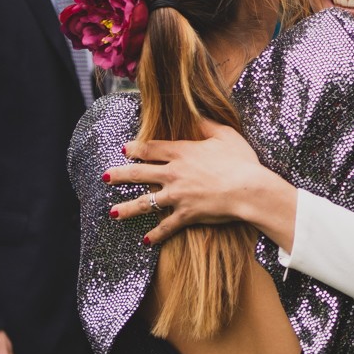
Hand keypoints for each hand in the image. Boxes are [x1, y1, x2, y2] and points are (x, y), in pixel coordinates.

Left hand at [109, 122, 290, 245]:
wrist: (249, 190)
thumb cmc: (241, 161)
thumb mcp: (225, 135)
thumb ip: (207, 123)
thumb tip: (195, 112)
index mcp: (182, 151)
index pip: (151, 148)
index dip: (135, 148)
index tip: (124, 149)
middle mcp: (174, 173)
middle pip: (139, 173)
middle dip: (119, 175)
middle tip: (104, 177)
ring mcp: (178, 195)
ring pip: (146, 202)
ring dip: (127, 208)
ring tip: (112, 213)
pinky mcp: (186, 214)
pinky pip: (166, 226)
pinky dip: (156, 235)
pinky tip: (145, 241)